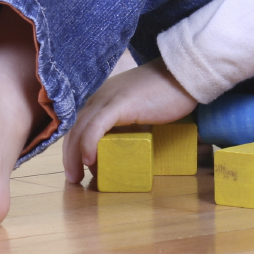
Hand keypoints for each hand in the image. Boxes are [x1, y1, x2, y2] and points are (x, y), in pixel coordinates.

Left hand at [62, 58, 196, 183]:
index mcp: (103, 98)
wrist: (183, 76)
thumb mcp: (140, 110)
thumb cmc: (167, 94)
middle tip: (72, 178)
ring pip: (81, 128)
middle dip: (69, 154)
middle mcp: (100, 96)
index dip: (73, 146)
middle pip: (75, 127)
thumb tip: (125, 149)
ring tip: (76, 176)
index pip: (79, 124)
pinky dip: (89, 143)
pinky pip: (96, 126)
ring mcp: (108, 98)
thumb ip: (130, 124)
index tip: (76, 167)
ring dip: (74, 154)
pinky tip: (88, 160)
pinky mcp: (119, 103)